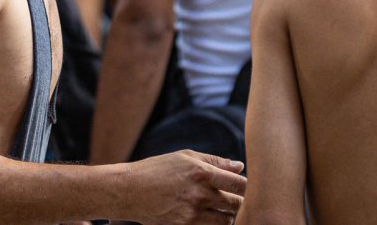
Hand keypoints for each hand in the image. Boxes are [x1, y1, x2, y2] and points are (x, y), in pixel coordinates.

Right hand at [124, 150, 245, 224]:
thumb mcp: (185, 157)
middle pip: (236, 204)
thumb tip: (240, 167)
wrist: (129, 191)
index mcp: (201, 172)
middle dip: (242, 203)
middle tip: (240, 200)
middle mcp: (199, 194)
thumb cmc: (158, 169)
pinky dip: (215, 224)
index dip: (247, 186)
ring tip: (226, 210)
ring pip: (226, 221)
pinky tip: (212, 218)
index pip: (238, 183)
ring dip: (230, 216)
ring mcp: (191, 214)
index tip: (245, 186)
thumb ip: (214, 161)